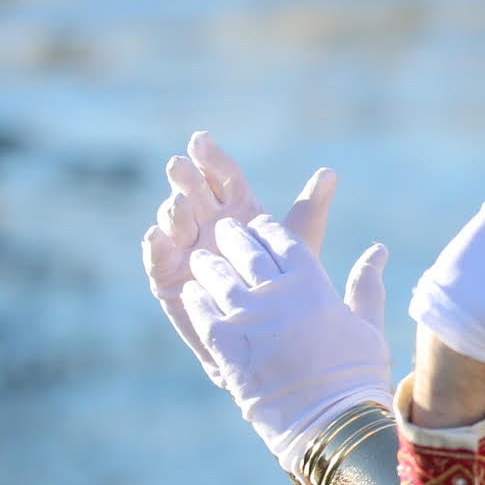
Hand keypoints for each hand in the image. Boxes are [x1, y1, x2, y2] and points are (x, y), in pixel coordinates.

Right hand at [143, 132, 337, 383]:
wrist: (271, 344)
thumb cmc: (287, 293)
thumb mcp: (299, 249)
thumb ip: (310, 212)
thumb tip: (330, 172)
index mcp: (238, 212)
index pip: (222, 178)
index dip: (212, 159)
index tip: (201, 140)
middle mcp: (208, 226)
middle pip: (194, 194)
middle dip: (186, 179)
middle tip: (180, 165)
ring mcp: (185, 250)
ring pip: (174, 223)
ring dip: (173, 210)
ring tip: (178, 204)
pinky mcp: (169, 279)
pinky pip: (157, 261)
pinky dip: (154, 247)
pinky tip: (156, 235)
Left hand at [180, 214, 392, 474]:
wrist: (330, 423)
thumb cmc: (356, 376)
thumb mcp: (367, 325)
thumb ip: (367, 284)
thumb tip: (380, 250)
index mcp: (312, 284)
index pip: (282, 240)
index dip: (267, 230)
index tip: (259, 226)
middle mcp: (276, 293)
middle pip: (245, 251)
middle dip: (232, 237)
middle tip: (223, 231)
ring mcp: (247, 317)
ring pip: (218, 276)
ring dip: (208, 264)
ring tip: (202, 260)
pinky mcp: (224, 343)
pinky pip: (201, 309)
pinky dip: (195, 298)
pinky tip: (193, 293)